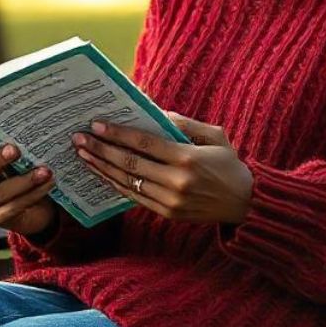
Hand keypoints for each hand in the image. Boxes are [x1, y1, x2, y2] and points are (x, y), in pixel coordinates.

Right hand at [0, 130, 58, 237]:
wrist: (34, 205)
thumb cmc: (22, 170)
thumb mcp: (16, 154)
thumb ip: (13, 140)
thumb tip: (30, 117)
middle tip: (15, 150)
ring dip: (24, 181)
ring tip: (45, 171)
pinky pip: (14, 207)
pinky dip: (33, 194)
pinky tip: (48, 184)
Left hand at [72, 111, 252, 224]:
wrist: (246, 204)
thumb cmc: (230, 164)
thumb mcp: (214, 136)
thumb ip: (184, 123)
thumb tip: (154, 112)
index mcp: (188, 158)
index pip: (144, 143)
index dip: (117, 134)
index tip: (96, 125)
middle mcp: (176, 182)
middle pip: (129, 163)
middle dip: (101, 150)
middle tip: (79, 139)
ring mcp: (170, 201)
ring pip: (127, 182)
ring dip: (102, 168)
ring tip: (83, 155)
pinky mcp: (168, 214)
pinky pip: (135, 197)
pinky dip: (115, 184)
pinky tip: (102, 173)